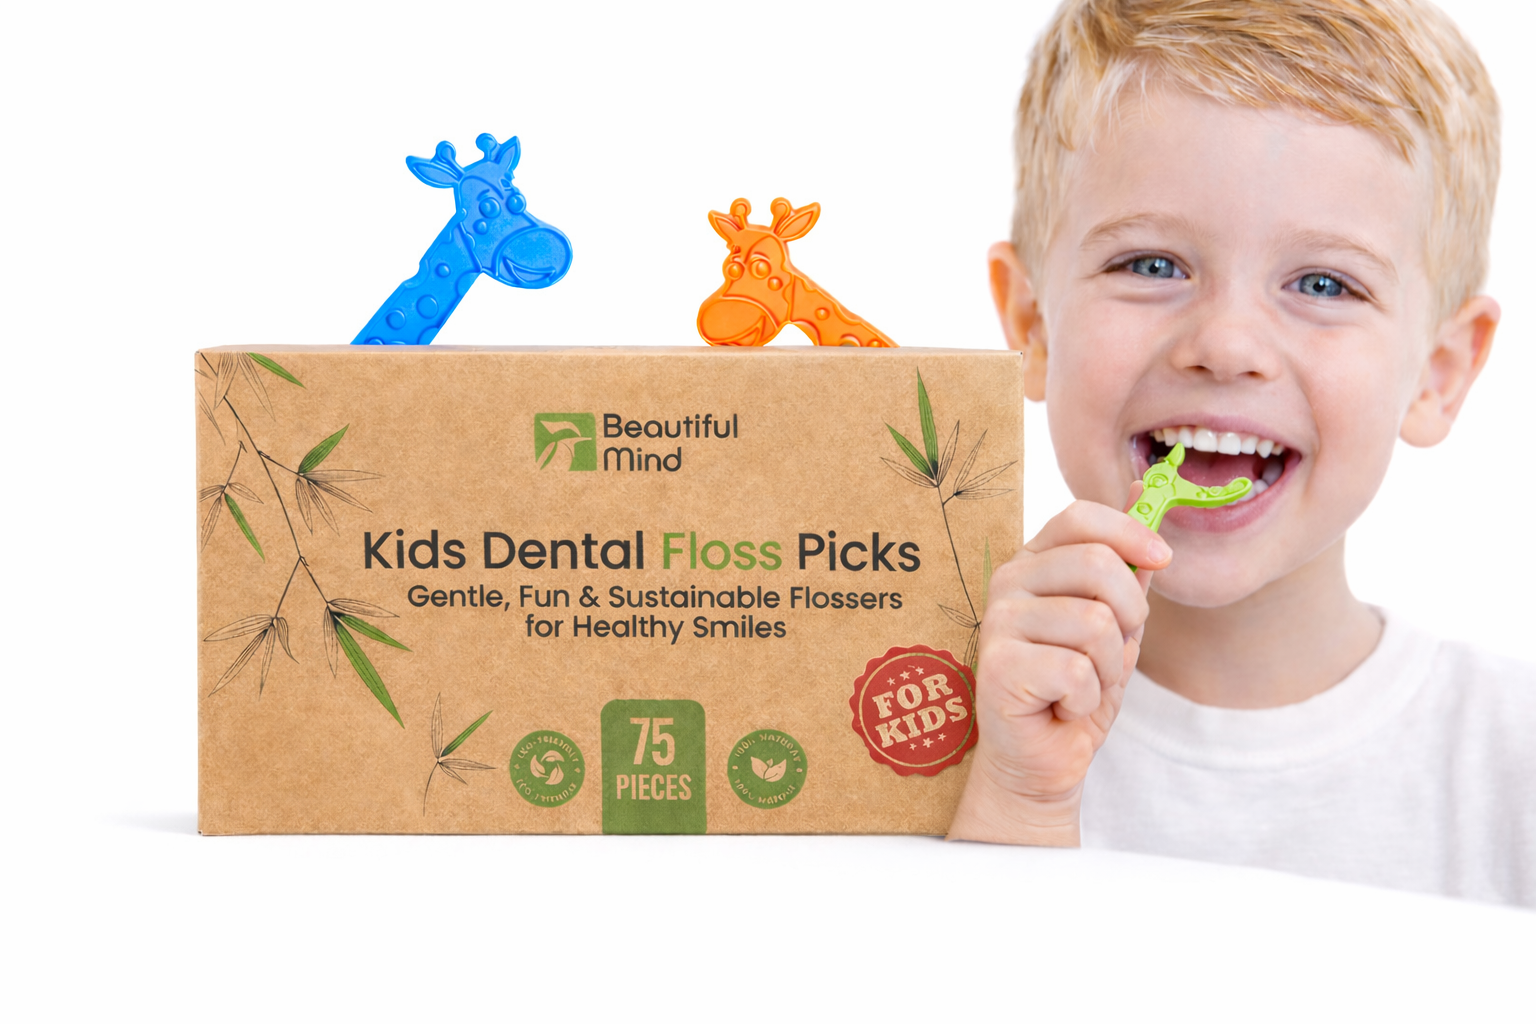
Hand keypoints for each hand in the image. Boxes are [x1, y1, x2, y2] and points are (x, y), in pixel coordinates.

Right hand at [947, 489, 1170, 844]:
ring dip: (1108, 669)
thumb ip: (1127, 570)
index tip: (1162, 559)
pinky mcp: (997, 668)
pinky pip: (1076, 670)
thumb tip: (1147, 499)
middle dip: (1130, 617)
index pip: (1079, 517)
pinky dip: (1086, 699)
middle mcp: (1009, 584)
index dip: (1129, 531)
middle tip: (1111, 652)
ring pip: (1095, 624)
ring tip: (1082, 686)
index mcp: (1033, 563)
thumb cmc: (1073, 691)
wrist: (1043, 760)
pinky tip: (1062, 707)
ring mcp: (998, 624)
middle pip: (1097, 564)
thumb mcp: (1114, 626)